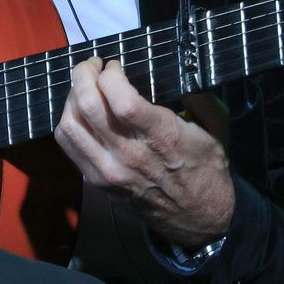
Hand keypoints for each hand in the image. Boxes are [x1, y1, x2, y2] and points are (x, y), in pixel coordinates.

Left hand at [54, 56, 234, 248]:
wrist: (199, 219)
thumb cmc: (207, 170)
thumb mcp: (215, 129)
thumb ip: (197, 97)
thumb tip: (178, 69)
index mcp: (161, 137)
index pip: (120, 99)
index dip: (110, 74)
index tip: (114, 64)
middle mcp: (130, 154)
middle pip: (88, 106)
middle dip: (83, 75)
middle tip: (91, 65)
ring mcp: (109, 170)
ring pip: (70, 125)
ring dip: (72, 97)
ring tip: (83, 86)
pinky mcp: (97, 182)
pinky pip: (68, 145)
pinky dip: (68, 121)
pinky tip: (79, 111)